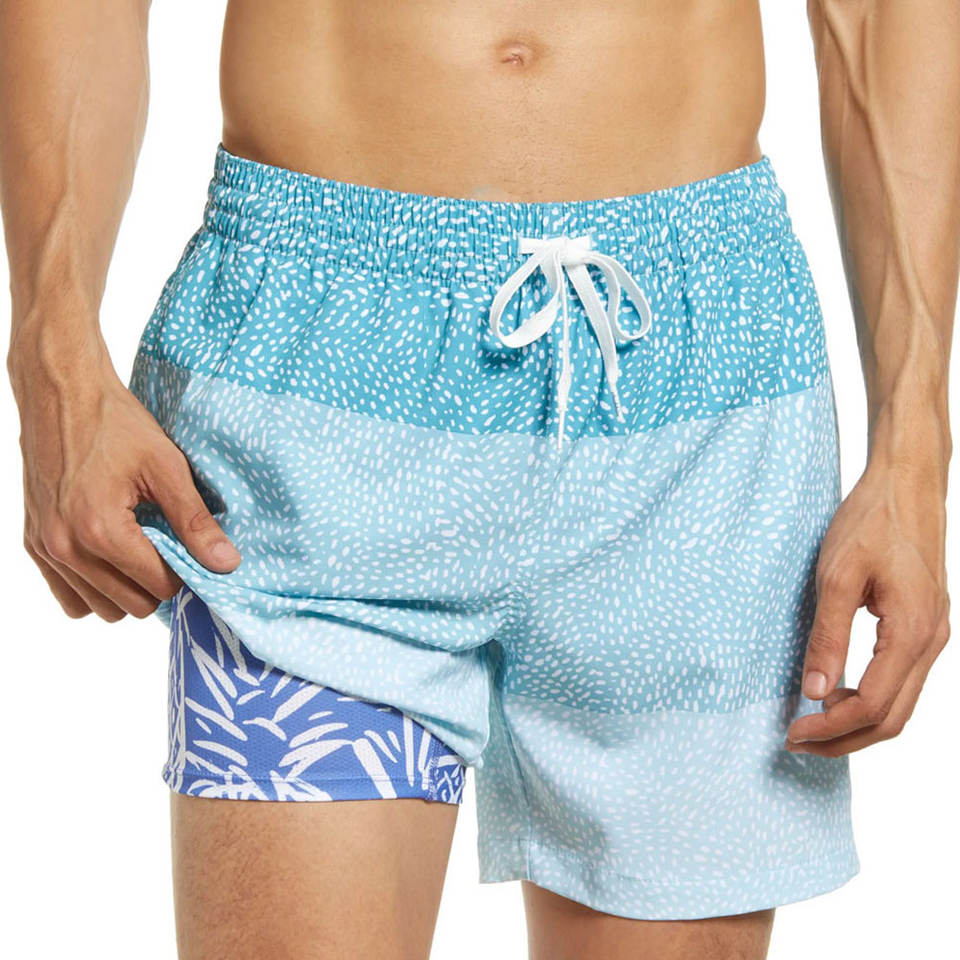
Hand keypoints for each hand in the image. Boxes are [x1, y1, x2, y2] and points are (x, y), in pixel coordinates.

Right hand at [9, 331, 240, 621]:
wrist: (62, 393)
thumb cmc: (116, 423)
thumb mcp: (166, 467)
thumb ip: (195, 521)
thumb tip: (227, 564)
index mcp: (101, 530)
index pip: (160, 586)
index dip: (185, 571)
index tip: (193, 548)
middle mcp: (66, 548)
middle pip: (133, 605)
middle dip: (159, 581)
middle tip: (170, 546)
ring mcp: (46, 549)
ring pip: (100, 608)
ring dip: (127, 589)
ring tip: (142, 548)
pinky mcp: (34, 544)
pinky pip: (69, 597)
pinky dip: (95, 589)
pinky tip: (114, 558)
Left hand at [785, 461, 949, 755]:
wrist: (906, 486)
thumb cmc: (871, 523)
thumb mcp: (837, 576)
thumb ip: (828, 635)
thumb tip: (815, 690)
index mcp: (912, 632)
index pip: (873, 706)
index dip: (831, 728)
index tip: (792, 732)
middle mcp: (931, 642)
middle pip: (892, 718)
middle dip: (843, 739)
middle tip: (797, 741)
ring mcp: (933, 636)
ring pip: (900, 705)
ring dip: (856, 723)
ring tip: (811, 724)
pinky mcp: (924, 627)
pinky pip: (901, 681)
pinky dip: (869, 700)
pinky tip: (836, 695)